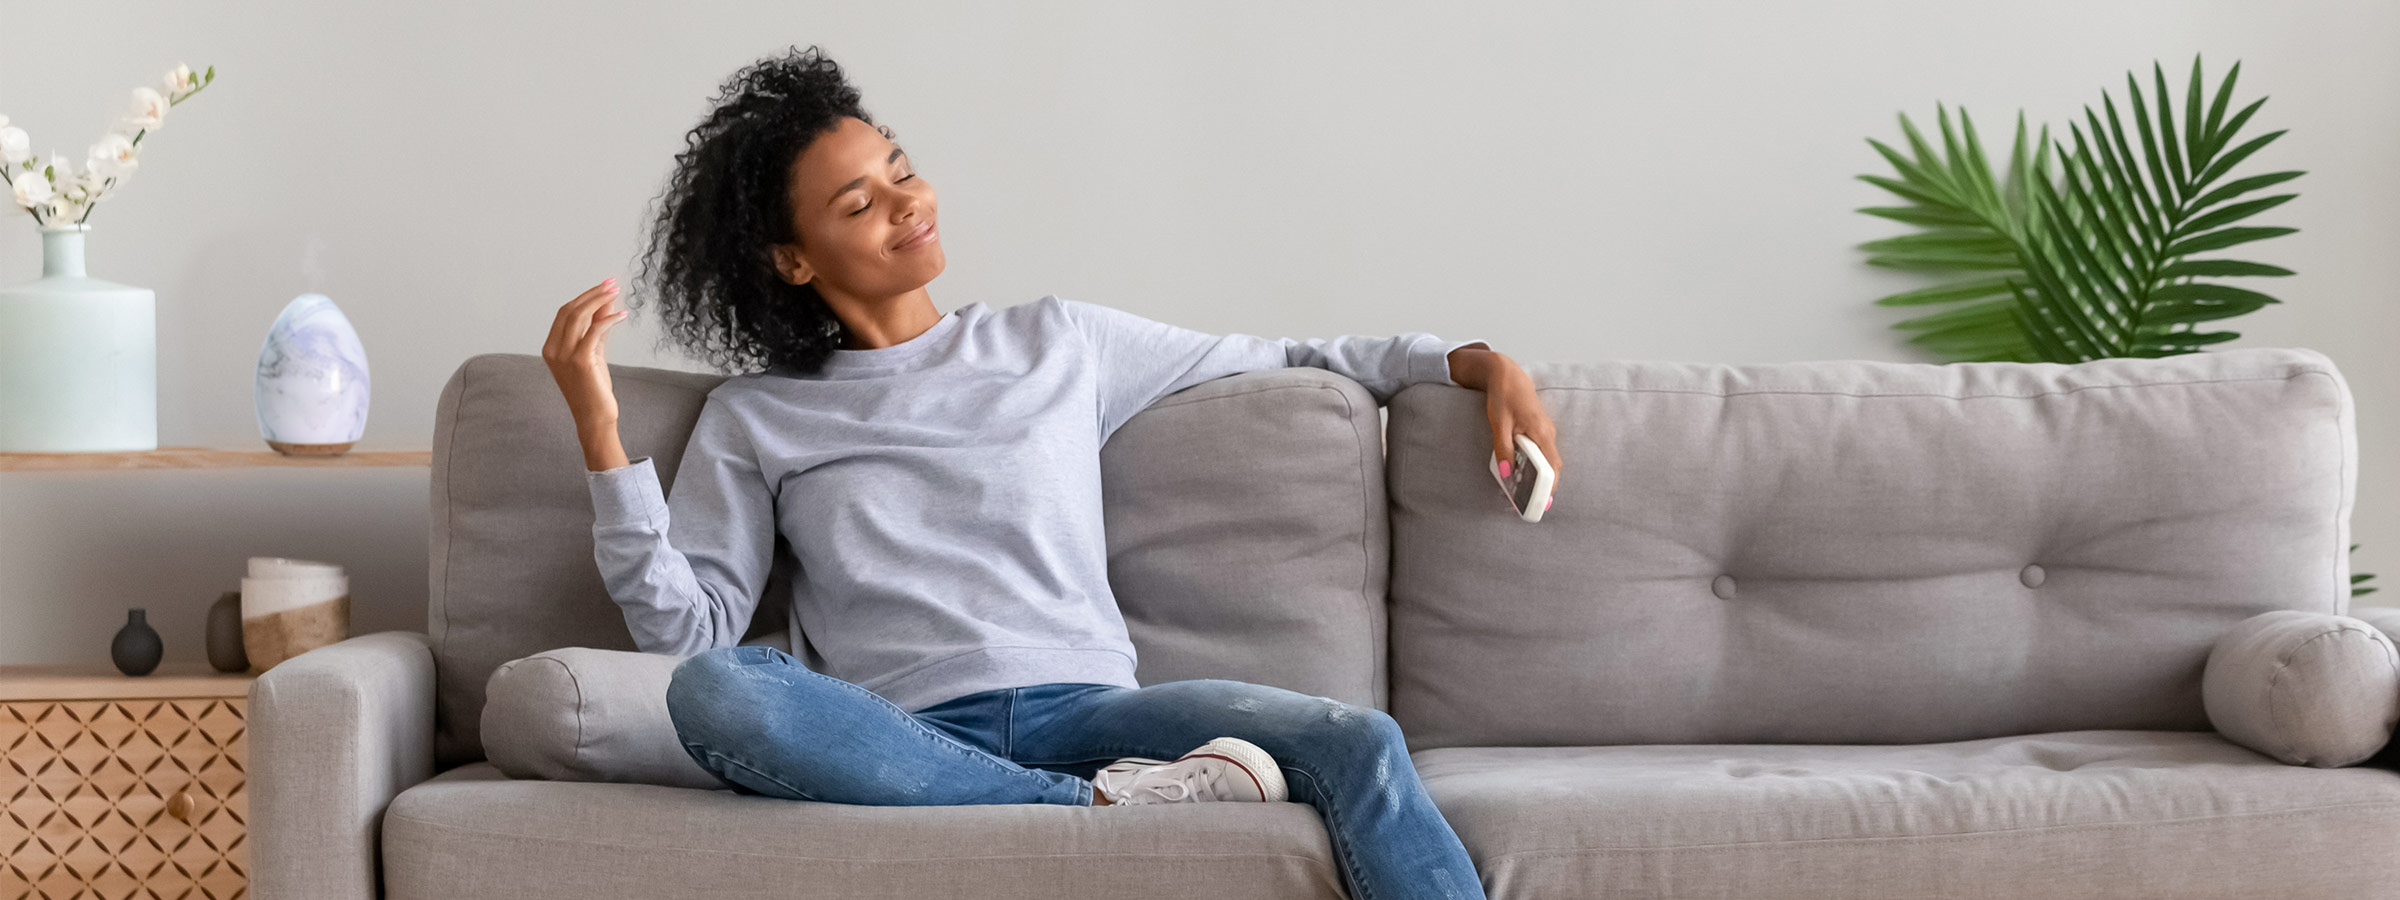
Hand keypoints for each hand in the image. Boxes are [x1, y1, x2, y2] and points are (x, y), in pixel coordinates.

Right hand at [543, 277, 629, 429]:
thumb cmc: (592, 389)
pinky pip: (595, 331)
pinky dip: (608, 319)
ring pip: (579, 316)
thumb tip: (605, 304)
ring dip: (599, 300)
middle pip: (570, 310)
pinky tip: (621, 314)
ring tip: (616, 291)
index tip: (602, 286)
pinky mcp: (581, 360)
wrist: (594, 418)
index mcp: (551, 348)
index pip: (564, 313)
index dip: (584, 296)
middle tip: (611, 283)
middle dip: (592, 294)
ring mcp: (565, 355)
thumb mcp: (593, 354)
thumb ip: (596, 329)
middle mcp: (554, 350)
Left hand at [1470, 354, 1561, 503]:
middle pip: (1554, 467)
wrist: (1507, 374)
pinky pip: (1544, 452)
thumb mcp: (1499, 423)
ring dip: (1544, 478)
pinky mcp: (1540, 430)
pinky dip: (1539, 466)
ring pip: (1549, 460)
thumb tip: (1507, 473)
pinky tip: (1527, 475)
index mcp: (1541, 432)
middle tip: (1538, 506)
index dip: (1550, 486)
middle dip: (1548, 487)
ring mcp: (1546, 431)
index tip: (1544, 503)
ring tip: (1531, 496)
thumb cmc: (1503, 396)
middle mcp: (1548, 433)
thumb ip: (1503, 449)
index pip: (1552, 466)